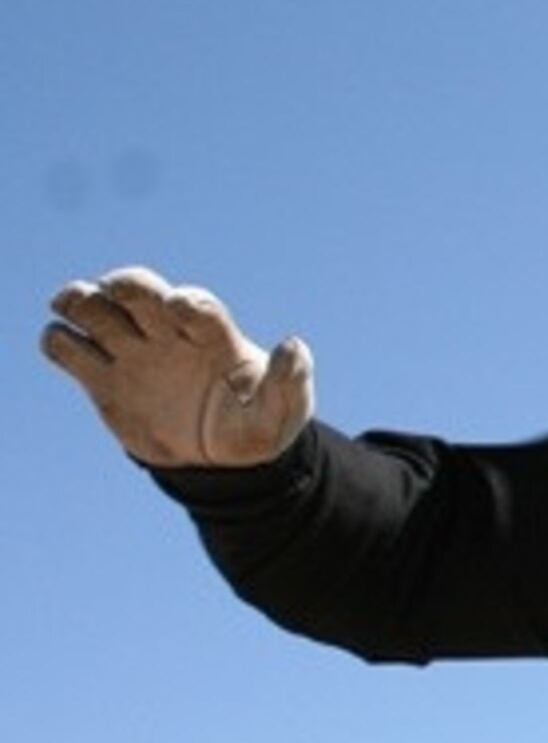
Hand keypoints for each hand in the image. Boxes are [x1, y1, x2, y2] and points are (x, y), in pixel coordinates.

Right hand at [42, 266, 313, 467]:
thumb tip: (293, 345)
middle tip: (110, 293)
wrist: (219, 458)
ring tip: (80, 325)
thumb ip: (290, 383)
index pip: (198, 306)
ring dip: (79, 304)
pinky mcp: (101, 378)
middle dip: (123, 283)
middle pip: (137, 288)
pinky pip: (64, 346)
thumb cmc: (255, 424)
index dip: (187, 302)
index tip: (176, 308)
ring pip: (91, 306)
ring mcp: (132, 352)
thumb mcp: (281, 414)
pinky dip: (59, 343)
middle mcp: (168, 333)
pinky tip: (78, 359)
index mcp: (214, 338)